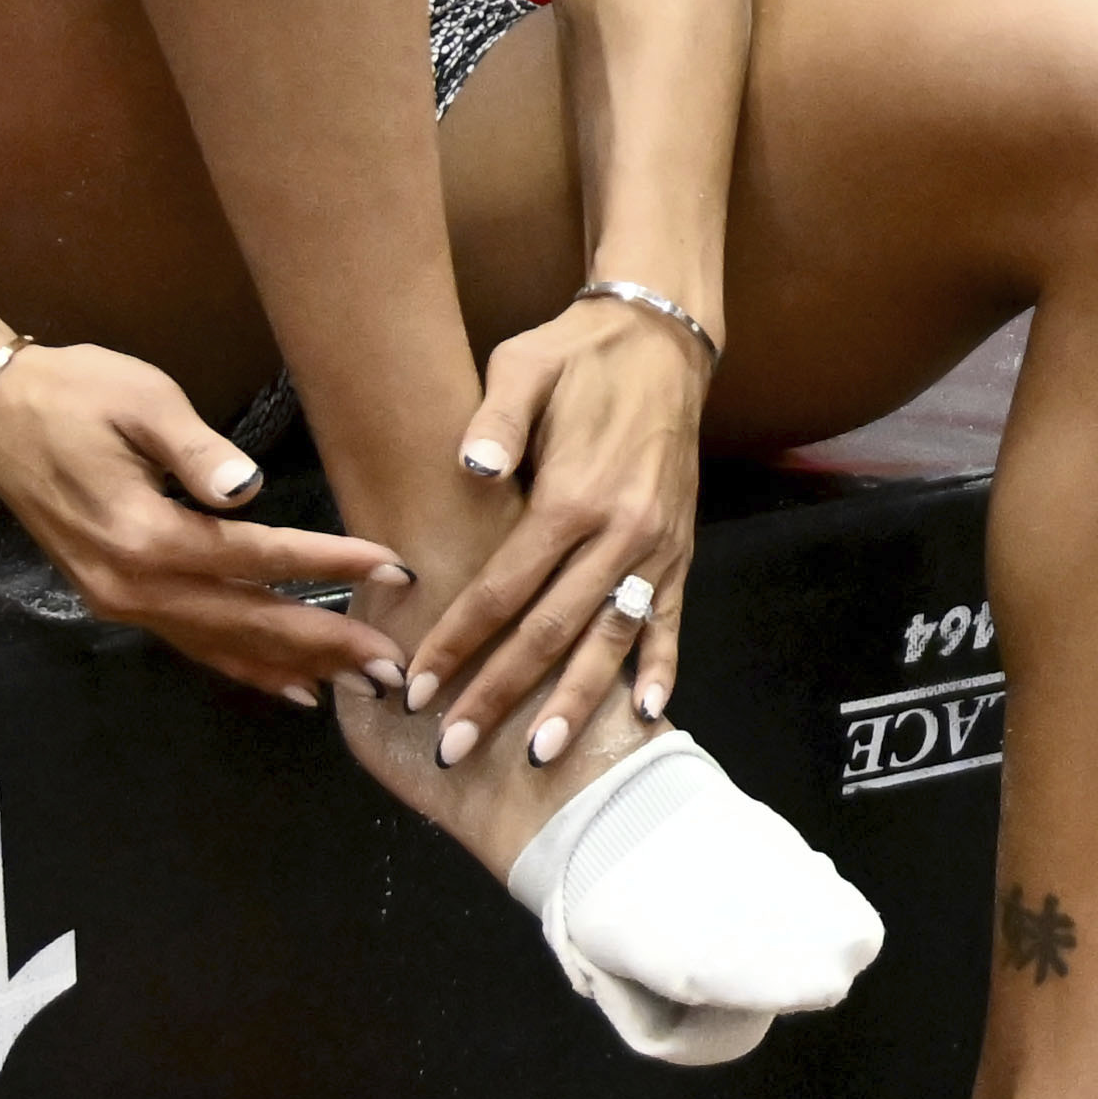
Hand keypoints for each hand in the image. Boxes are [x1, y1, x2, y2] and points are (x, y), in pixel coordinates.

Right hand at [0, 344, 402, 702]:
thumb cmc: (74, 392)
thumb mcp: (140, 399)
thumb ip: (195, 449)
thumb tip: (245, 489)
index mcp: (146, 534)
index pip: (259, 557)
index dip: (329, 565)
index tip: (393, 569)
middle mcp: (135, 584)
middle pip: (249, 622)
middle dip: (328, 646)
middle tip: (396, 669)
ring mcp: (122, 601)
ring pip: (224, 647)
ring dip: (296, 668)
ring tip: (362, 687)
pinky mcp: (116, 600)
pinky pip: (194, 645)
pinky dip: (246, 669)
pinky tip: (291, 689)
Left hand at [405, 298, 710, 767]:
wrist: (663, 342)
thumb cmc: (577, 356)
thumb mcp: (525, 366)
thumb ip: (495, 420)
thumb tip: (470, 468)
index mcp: (573, 496)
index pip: (503, 589)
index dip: (458, 642)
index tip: (418, 688)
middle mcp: (619, 533)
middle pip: (550, 632)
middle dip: (501, 695)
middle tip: (456, 748)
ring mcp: (655, 549)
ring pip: (609, 642)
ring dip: (575, 703)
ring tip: (540, 756)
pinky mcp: (679, 553)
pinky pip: (668, 623)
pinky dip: (659, 671)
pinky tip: (643, 718)